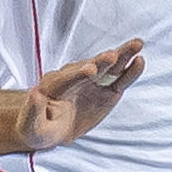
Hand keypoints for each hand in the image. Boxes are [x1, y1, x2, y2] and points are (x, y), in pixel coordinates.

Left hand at [15, 39, 143, 151]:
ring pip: (108, 67)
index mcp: (53, 85)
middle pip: (88, 67)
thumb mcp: (32, 125)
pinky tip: (140, 60)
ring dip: (121, 55)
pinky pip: (120, 79)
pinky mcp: (106, 90)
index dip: (77, 74)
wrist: (50, 127)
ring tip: (137, 44)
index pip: (66, 78)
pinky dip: (130, 70)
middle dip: (100, 61)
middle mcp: (74, 77)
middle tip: (111, 56)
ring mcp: (92, 82)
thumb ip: (33, 110)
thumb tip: (34, 93)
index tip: (90, 70)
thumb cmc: (37, 127)